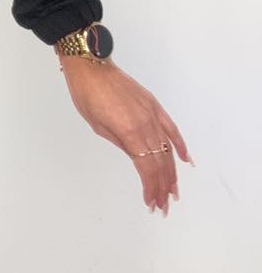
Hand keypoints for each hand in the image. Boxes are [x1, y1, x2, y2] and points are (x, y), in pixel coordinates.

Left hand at [58, 59, 192, 215]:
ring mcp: (152, 114)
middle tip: (163, 205)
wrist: (91, 67)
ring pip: (167, 148)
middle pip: (159, 162)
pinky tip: (185, 160)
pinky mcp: (153, 105)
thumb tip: (136, 157)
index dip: (151, 187)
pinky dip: (179, 145)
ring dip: (171, 172)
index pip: (146, 167)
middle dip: (162, 186)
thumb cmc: (87, 96)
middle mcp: (145, 124)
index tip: (151, 202)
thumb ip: (120, 143)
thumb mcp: (98, 126)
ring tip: (174, 191)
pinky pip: (171, 128)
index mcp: (129, 132)